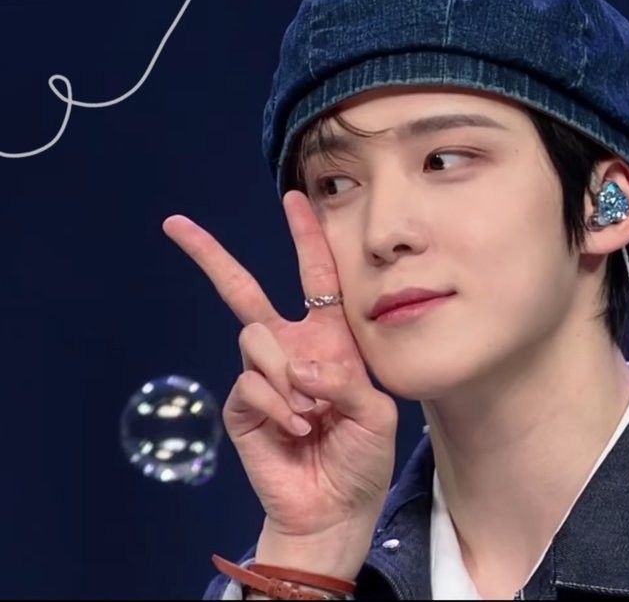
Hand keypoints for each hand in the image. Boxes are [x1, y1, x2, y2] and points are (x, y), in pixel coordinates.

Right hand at [162, 191, 396, 559]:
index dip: (305, 236)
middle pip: (243, 290)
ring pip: (253, 338)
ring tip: (310, 413)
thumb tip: (299, 365)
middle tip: (175, 225)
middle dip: (210, 256)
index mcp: (328, 340)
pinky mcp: (241, 406)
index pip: (315, 276)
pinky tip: (296, 429)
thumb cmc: (362, 457)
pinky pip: (248, 382)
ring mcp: (261, 376)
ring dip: (287, 375)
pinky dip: (277, 405)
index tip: (293, 198)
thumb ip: (344, 379)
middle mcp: (290, 348)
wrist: (335, 508)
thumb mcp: (375, 412)